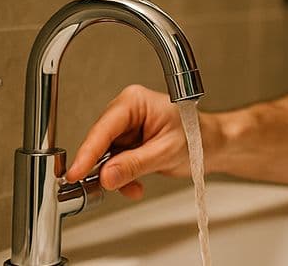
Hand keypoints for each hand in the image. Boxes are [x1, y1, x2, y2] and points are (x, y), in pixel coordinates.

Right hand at [64, 84, 196, 199]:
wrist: (212, 146)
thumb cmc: (198, 137)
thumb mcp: (166, 152)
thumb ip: (135, 164)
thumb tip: (106, 175)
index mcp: (135, 102)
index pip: (104, 128)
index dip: (88, 152)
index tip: (75, 172)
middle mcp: (127, 112)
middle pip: (100, 142)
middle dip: (102, 167)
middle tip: (102, 186)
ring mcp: (126, 128)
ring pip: (105, 157)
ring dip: (116, 176)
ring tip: (133, 186)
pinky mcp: (127, 144)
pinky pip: (114, 164)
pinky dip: (122, 178)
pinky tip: (136, 186)